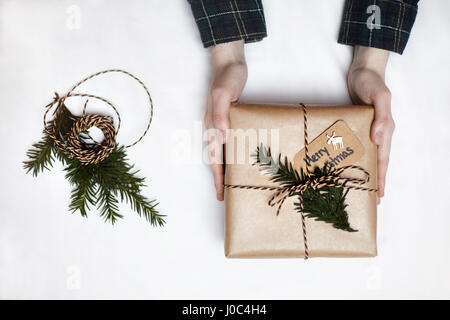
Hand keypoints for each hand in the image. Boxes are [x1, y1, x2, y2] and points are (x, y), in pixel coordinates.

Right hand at [204, 40, 246, 200]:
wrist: (230, 63)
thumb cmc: (227, 77)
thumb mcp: (223, 93)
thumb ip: (220, 114)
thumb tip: (223, 136)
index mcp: (212, 125)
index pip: (214, 157)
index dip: (217, 177)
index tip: (220, 193)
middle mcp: (215, 128)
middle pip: (216, 159)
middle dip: (220, 179)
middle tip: (226, 196)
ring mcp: (222, 125)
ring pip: (223, 153)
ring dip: (226, 169)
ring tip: (233, 183)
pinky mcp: (230, 120)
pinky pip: (231, 142)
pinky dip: (233, 154)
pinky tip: (241, 158)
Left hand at [347, 46, 394, 202]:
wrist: (362, 71)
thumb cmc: (371, 82)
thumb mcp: (379, 97)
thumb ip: (381, 117)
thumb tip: (379, 138)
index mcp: (385, 129)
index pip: (383, 158)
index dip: (382, 177)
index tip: (379, 195)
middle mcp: (377, 133)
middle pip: (377, 161)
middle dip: (375, 181)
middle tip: (370, 199)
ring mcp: (367, 130)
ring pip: (367, 155)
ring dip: (364, 171)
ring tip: (358, 188)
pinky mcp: (357, 126)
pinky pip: (356, 145)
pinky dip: (354, 157)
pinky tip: (346, 165)